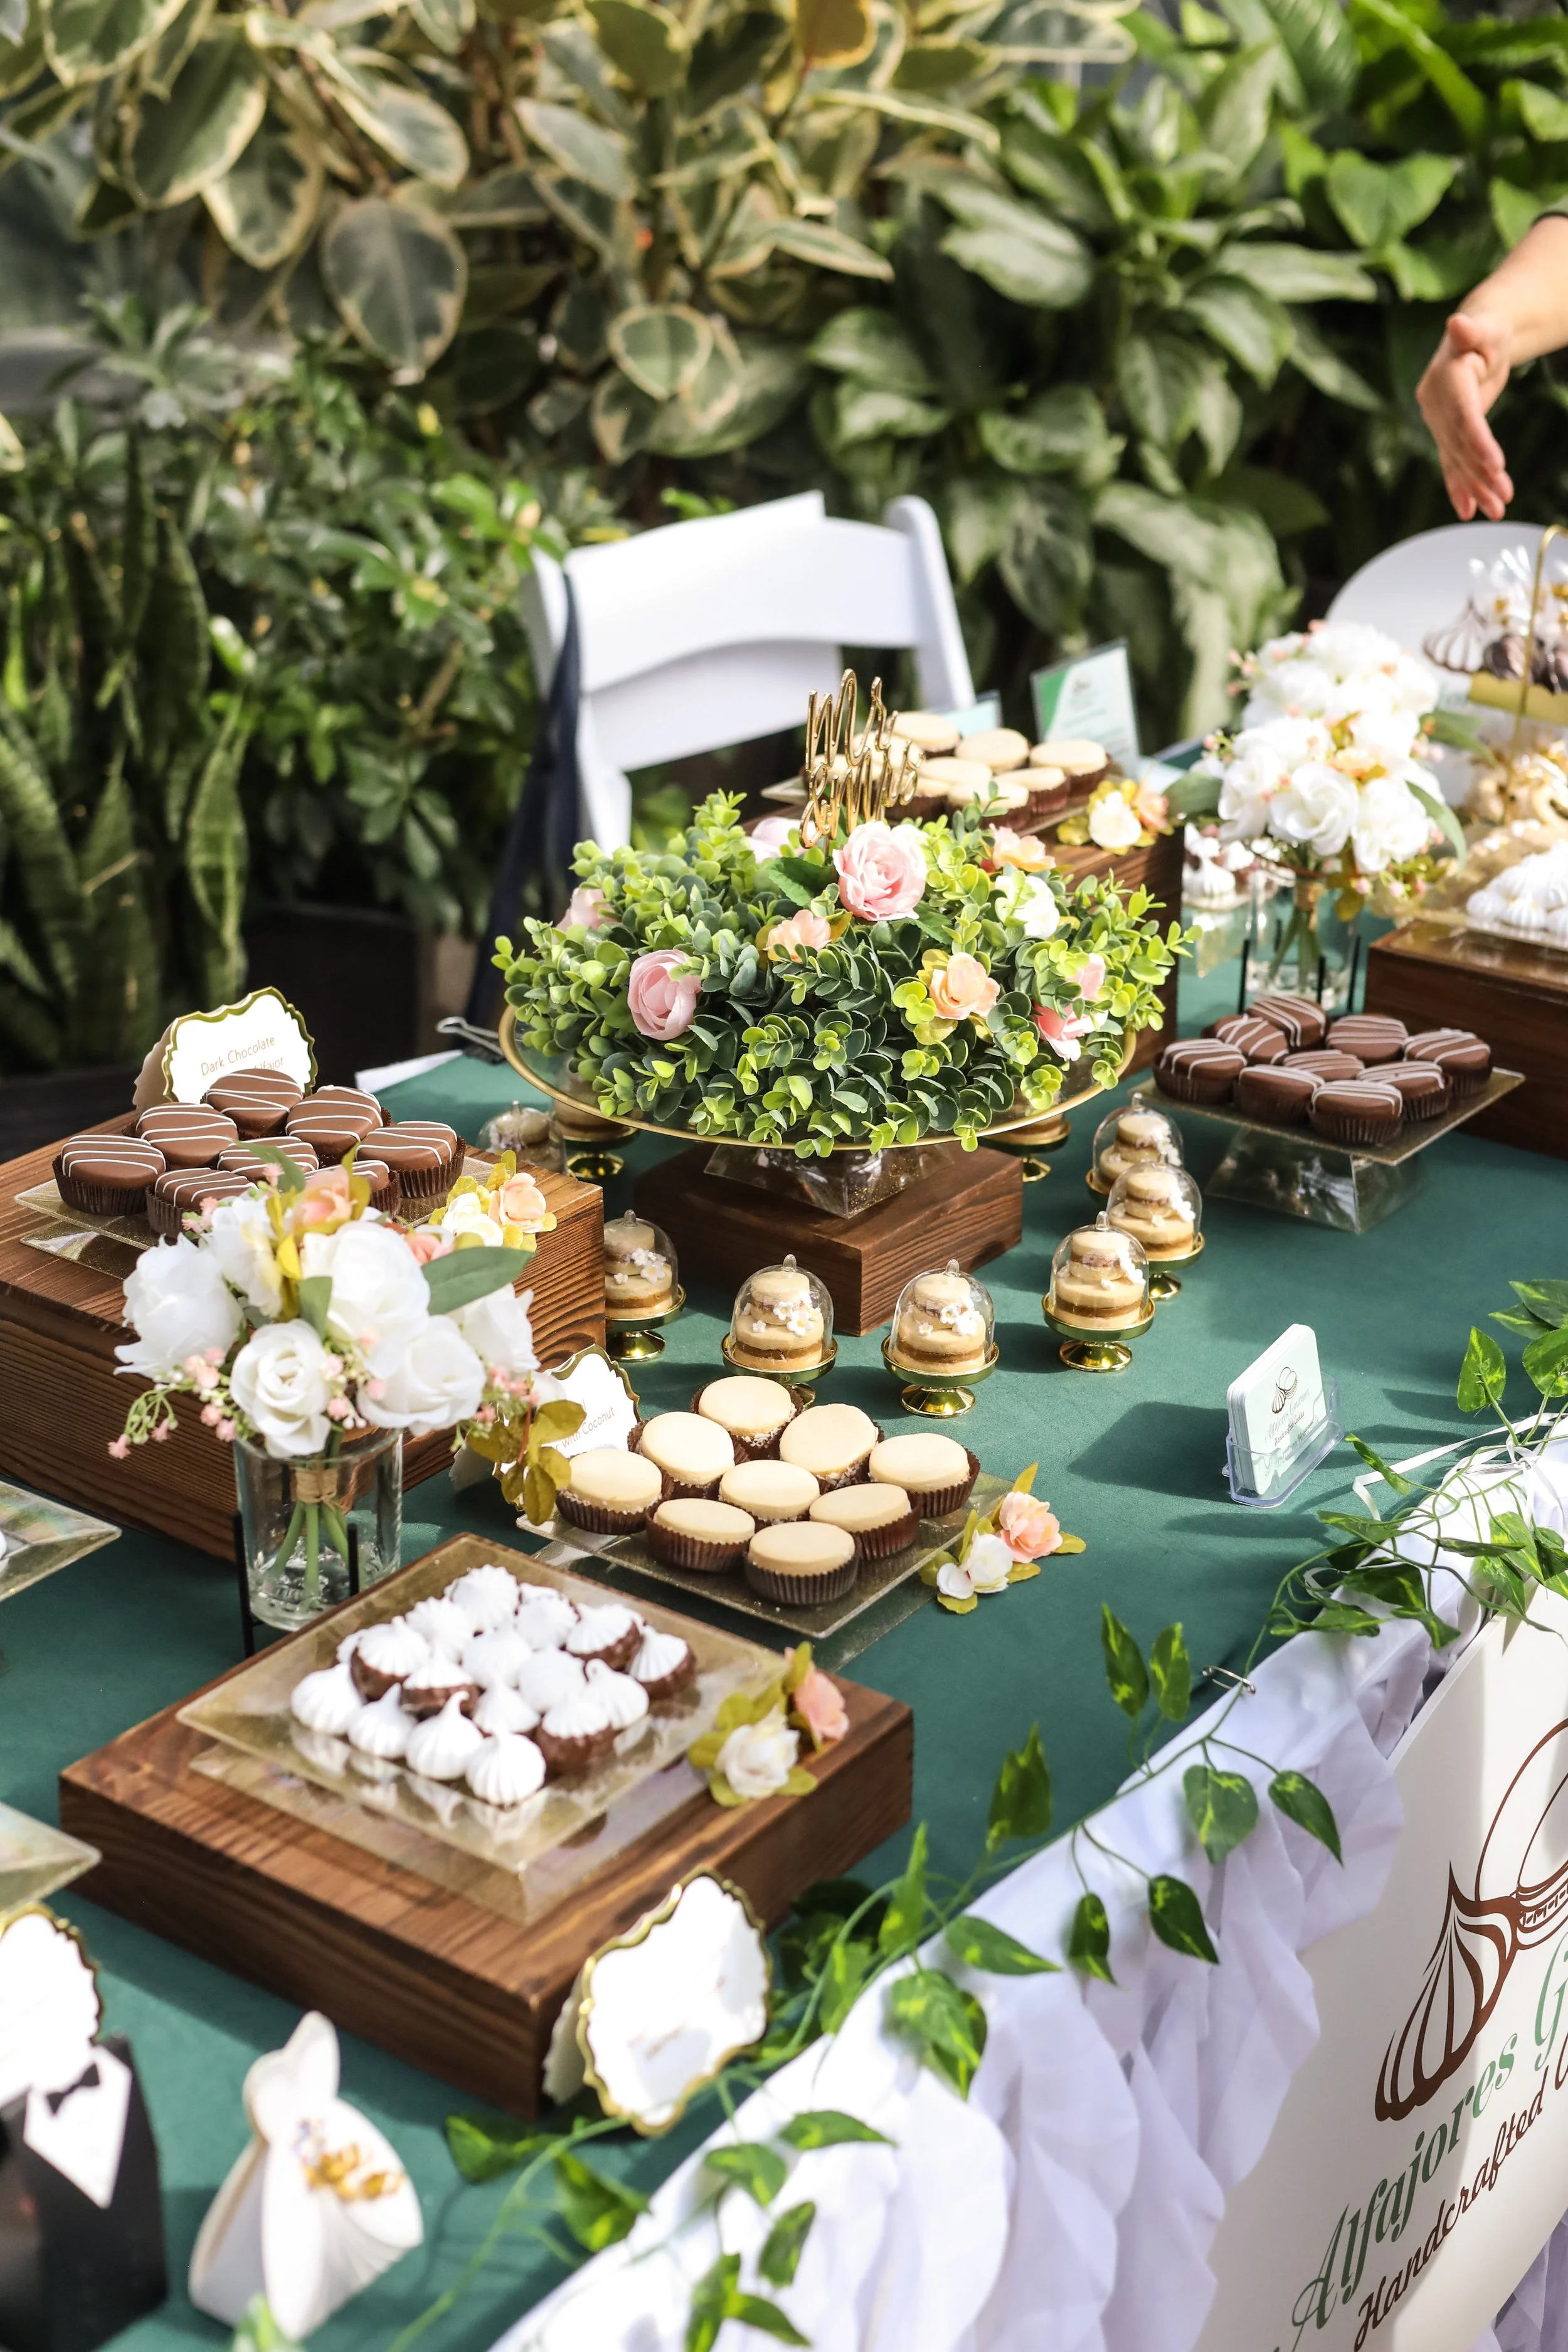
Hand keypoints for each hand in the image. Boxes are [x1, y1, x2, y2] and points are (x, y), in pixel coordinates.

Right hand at [1417, 309, 1513, 520]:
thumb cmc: (1488, 330)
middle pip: (1460, 443)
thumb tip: (1457, 323)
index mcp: (1444, 378)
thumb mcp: (1487, 325)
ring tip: (1497, 511)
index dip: (1477, 439)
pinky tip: (1469, 510)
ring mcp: (1436, 421)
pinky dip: (1460, 487)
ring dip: (1476, 487)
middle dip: (1481, 472)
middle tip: (1504, 496)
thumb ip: (1472, 330)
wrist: (1476, 340)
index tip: (1496, 463)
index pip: (1462, 414)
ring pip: (1457, 459)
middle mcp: (1434, 404)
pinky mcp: (1445, 434)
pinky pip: (1451, 463)